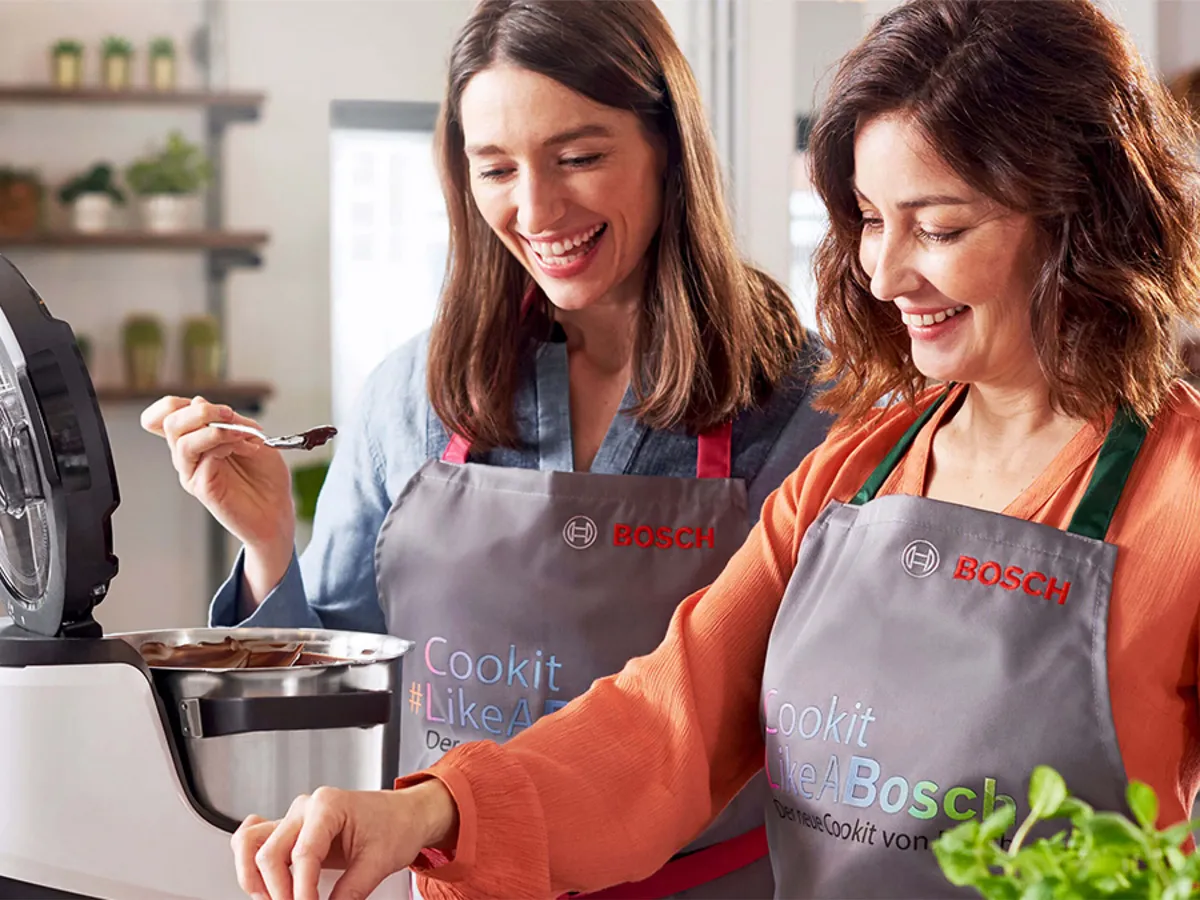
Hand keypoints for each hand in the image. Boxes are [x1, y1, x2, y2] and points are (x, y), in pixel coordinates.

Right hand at [141, 395, 295, 589]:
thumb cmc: (266, 476)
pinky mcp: (202, 488)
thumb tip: (199, 402)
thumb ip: (228, 420)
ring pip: (182, 442)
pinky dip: (223, 445)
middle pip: (169, 423)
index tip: (206, 404)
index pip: (166, 415)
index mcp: (197, 439)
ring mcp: (193, 472)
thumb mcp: (252, 435)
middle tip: (229, 414)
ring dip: (215, 429)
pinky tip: (242, 448)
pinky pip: (203, 460)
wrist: (277, 510)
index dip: (174, 404)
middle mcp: (189, 456)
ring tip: (239, 433)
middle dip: (200, 411)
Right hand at [231, 782, 458, 899]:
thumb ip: (350, 894)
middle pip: (270, 853)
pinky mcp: (291, 831)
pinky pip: (254, 839)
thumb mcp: (378, 863)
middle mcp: (305, 808)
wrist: (406, 814)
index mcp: (327, 806)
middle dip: (279, 893)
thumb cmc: (396, 826)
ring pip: (250, 843)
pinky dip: (250, 865)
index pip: (302, 855)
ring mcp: (294, 818)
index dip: (301, 893)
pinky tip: (263, 885)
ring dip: (256, 879)